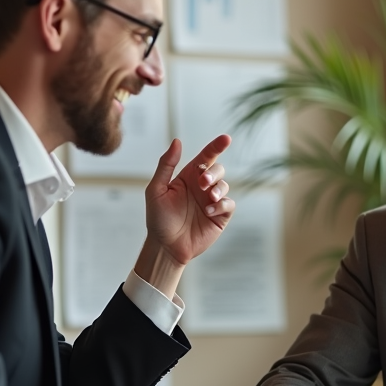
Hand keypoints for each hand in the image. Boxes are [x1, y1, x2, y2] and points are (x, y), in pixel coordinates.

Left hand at [134, 136, 234, 297]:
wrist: (165, 246)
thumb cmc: (158, 219)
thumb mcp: (156, 189)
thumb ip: (166, 165)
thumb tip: (177, 141)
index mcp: (188, 177)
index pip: (205, 157)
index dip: (216, 146)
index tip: (226, 138)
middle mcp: (202, 187)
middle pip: (218, 170)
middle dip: (213, 173)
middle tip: (203, 183)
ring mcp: (212, 201)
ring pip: (225, 185)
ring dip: (219, 189)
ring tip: (208, 199)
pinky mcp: (220, 216)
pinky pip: (229, 204)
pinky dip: (222, 205)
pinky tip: (209, 211)